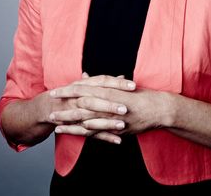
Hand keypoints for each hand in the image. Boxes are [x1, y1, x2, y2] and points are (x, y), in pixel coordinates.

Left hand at [48, 73, 172, 143]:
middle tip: (50, 111)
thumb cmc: (143, 95)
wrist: (161, 109)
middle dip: (65, 109)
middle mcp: (110, 103)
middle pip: (83, 106)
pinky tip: (76, 133)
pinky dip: (87, 131)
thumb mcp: (123, 86)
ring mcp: (114, 117)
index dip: (68, 91)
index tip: (55, 91)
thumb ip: (104, 82)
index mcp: (111, 91)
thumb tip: (88, 76)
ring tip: (56, 125)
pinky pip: (100, 131)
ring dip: (71, 123)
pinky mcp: (119, 128)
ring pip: (88, 120)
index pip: (85, 90)